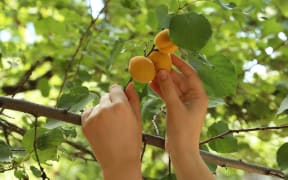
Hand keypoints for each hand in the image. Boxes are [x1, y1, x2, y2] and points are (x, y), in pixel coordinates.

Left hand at [81, 83, 141, 179]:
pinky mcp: (85, 123)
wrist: (119, 161)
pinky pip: (88, 112)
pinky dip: (93, 116)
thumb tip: (129, 84)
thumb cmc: (132, 140)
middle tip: (117, 118)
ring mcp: (94, 115)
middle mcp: (105, 107)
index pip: (115, 88)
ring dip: (102, 110)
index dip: (118, 95)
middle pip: (106, 95)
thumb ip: (134, 99)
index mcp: (120, 105)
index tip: (121, 103)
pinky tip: (101, 127)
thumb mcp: (137, 118)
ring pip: (98, 104)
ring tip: (109, 126)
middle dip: (111, 103)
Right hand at [150, 54, 213, 179]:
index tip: (170, 56)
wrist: (181, 150)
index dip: (180, 64)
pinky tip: (151, 84)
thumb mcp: (175, 107)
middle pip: (180, 80)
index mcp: (199, 95)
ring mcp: (185, 103)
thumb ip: (168, 89)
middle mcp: (193, 97)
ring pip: (173, 87)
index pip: (190, 74)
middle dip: (168, 73)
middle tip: (156, 64)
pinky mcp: (177, 108)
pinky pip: (169, 95)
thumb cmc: (183, 130)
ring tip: (151, 73)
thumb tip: (162, 72)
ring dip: (163, 81)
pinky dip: (161, 90)